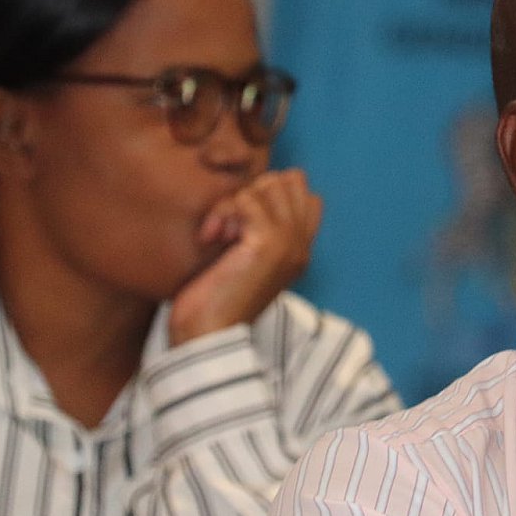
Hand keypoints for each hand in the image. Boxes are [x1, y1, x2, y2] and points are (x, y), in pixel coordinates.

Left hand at [168, 169, 321, 344]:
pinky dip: (222, 212)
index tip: (241, 223)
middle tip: (227, 226)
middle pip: (288, 182)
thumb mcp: (242, 257)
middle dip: (251, 192)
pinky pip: (247, 199)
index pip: (307, 195)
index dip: (271, 194)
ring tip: (219, 234)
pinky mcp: (269, 244)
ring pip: (267, 186)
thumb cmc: (215, 298)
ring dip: (233, 202)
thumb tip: (254, 189)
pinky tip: (212, 237)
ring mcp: (289, 244)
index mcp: (300, 251)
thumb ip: (254, 227)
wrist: (207, 333)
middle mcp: (301, 246)